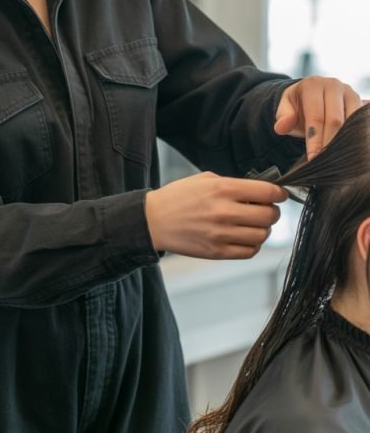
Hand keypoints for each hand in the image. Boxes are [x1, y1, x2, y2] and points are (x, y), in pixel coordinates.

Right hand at [145, 172, 286, 259]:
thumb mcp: (205, 180)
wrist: (153, 220)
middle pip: (269, 216)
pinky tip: (245, 237)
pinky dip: (253, 245)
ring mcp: (221, 234)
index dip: (279, 193)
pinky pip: (249, 252)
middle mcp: (224, 212)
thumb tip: (259, 191)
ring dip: (263, 229)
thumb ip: (233, 184)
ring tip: (254, 224)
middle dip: (273, 212)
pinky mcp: (217, 252)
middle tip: (266, 209)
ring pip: (262, 235)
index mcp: (222, 189)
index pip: (267, 192)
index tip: (279, 195)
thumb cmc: (179, 197)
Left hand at [273, 76, 361, 158]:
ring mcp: (350, 92)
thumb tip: (281, 127)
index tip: (313, 158)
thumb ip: (283, 117)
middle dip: (330, 143)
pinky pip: (362, 120)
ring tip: (338, 158)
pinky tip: (349, 149)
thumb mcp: (285, 108)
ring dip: (345, 140)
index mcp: (313, 85)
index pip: (315, 116)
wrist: (311, 96)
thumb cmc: (297, 106)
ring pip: (352, 120)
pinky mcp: (361, 102)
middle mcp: (334, 85)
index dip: (315, 139)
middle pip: (336, 119)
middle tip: (325, 161)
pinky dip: (357, 134)